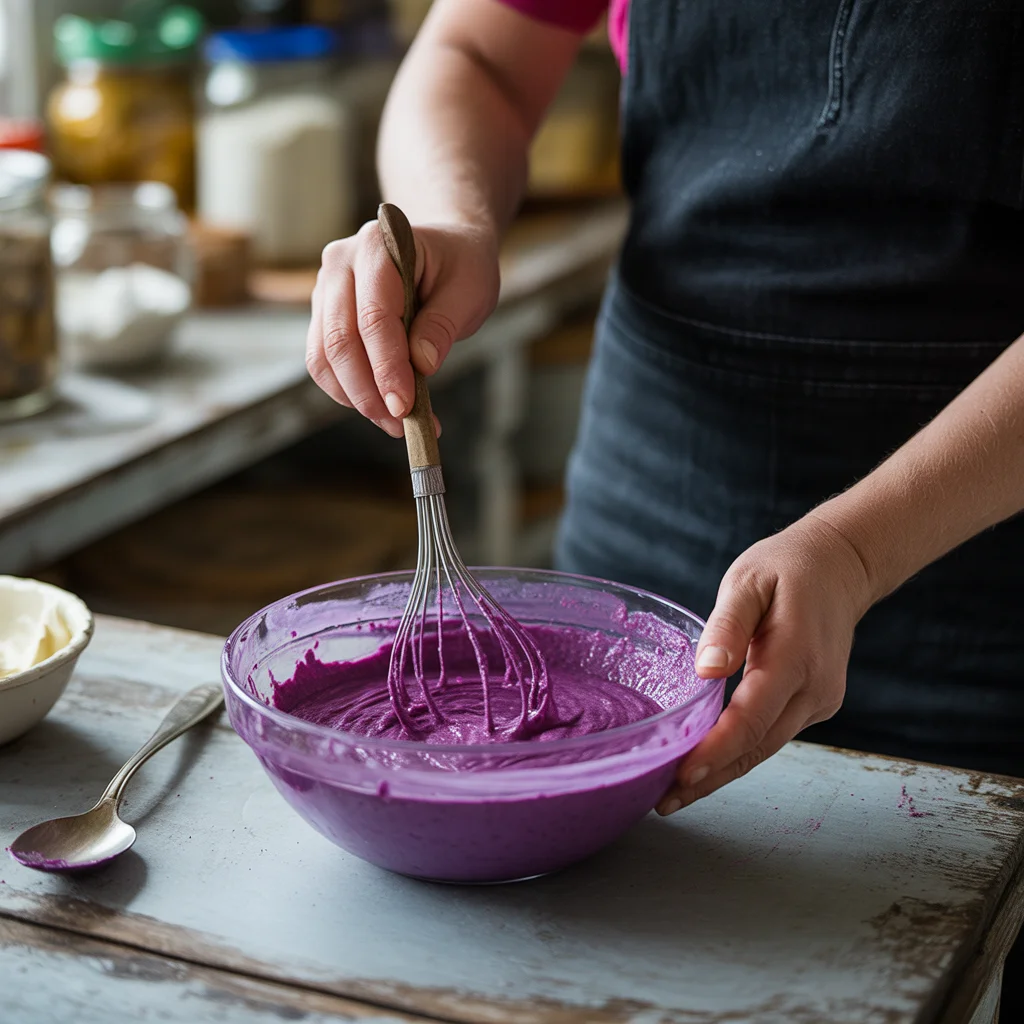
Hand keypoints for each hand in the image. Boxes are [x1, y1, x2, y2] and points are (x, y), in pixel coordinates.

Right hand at [306, 219, 500, 435]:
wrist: (443, 243)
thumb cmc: (459, 262)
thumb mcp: (470, 287)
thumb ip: (444, 324)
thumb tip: (422, 364)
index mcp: (377, 246)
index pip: (374, 317)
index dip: (387, 367)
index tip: (405, 405)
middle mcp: (340, 264)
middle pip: (339, 340)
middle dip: (367, 391)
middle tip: (400, 425)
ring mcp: (327, 290)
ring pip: (323, 356)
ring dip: (356, 398)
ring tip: (394, 423)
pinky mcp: (325, 315)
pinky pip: (325, 361)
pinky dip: (349, 391)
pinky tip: (381, 407)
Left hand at [656, 512, 873, 814]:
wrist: (840, 568)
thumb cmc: (786, 569)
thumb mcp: (748, 582)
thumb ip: (728, 626)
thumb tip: (706, 671)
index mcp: (795, 656)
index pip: (751, 719)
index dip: (715, 753)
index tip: (680, 777)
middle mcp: (815, 688)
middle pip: (757, 747)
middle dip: (711, 779)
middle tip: (662, 802)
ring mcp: (820, 700)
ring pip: (766, 747)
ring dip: (723, 772)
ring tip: (675, 793)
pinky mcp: (816, 703)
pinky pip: (773, 734)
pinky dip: (740, 751)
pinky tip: (707, 763)